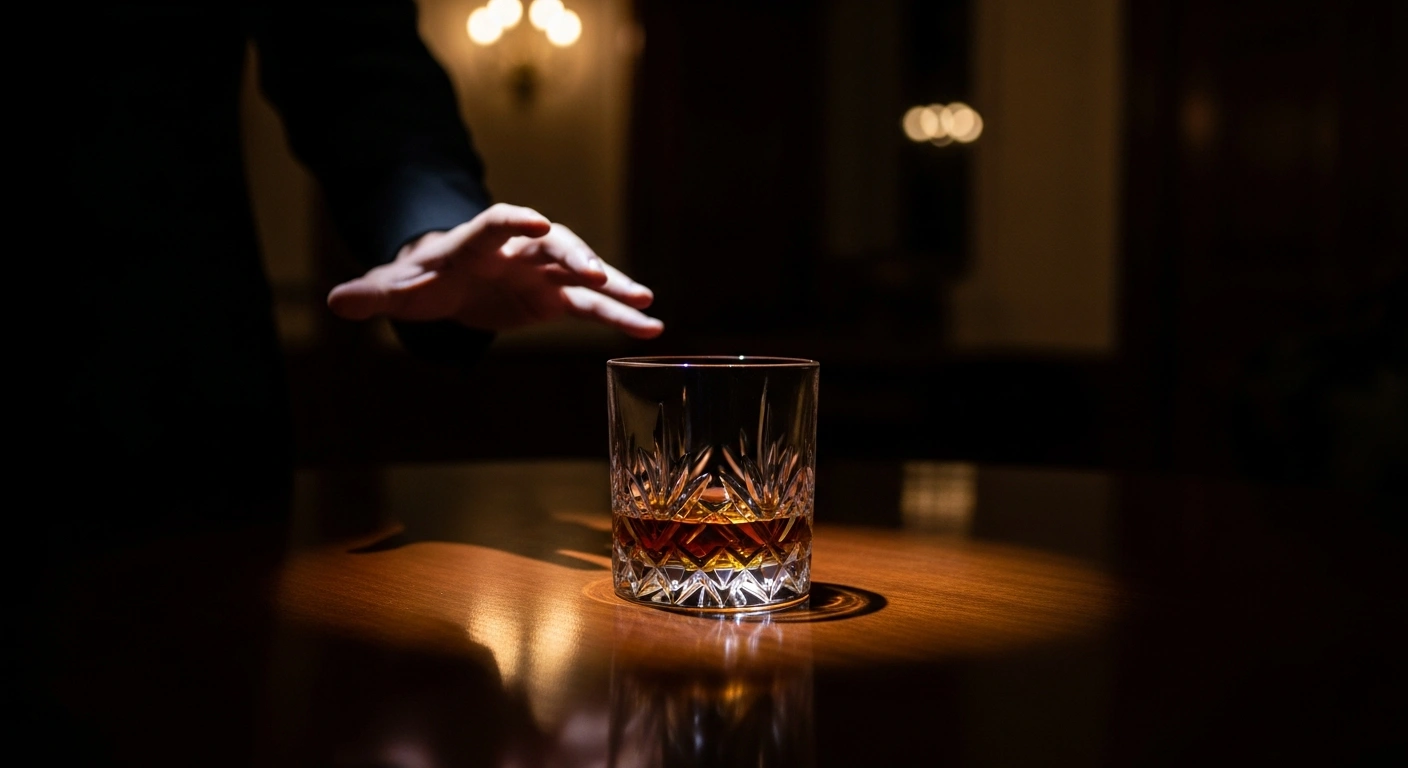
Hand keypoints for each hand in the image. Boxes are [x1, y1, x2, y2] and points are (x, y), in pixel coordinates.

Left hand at [326, 203, 663, 337]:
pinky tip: (650, 329)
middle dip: (576, 257)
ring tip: (648, 306)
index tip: (538, 223)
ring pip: (584, 275)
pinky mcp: (556, 298)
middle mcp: (518, 249)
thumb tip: (335, 301)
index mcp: (477, 240)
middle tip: (600, 275)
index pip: (498, 222)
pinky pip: (593, 307)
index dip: (517, 222)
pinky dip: (619, 317)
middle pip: (553, 245)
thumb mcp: (395, 289)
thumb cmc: (421, 280)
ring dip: (616, 288)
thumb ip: (371, 294)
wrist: (447, 283)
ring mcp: (543, 271)